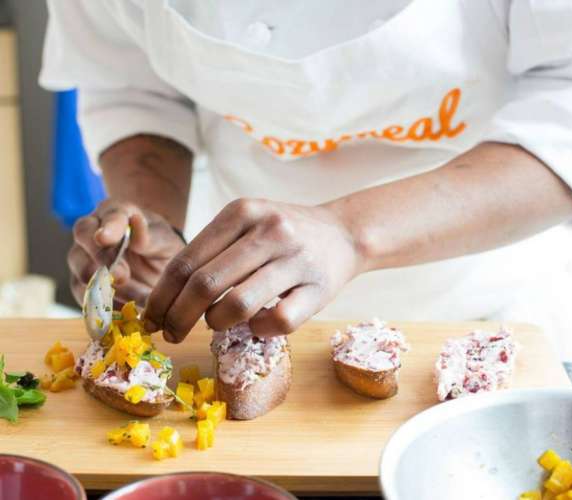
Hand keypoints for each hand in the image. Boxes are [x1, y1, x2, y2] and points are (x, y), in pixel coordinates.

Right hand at [68, 200, 185, 307]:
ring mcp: (82, 258)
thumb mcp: (164, 239)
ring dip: (107, 288)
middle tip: (121, 276)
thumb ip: (150, 235)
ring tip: (137, 300)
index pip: (107, 215)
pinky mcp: (82, 285)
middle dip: (102, 260)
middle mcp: (92, 232)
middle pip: (84, 240)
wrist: (156, 268)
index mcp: (115, 213)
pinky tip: (125, 313)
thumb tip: (136, 223)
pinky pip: (86, 298)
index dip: (106, 228)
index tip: (105, 238)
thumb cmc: (160, 246)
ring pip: (81, 271)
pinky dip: (105, 307)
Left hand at [142, 199, 362, 341]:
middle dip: (178, 318)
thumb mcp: (246, 223)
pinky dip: (257, 329)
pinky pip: (277, 321)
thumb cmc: (284, 234)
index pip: (186, 261)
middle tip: (171, 333)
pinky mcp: (318, 289)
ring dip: (216, 323)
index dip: (161, 297)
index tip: (151, 318)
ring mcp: (296, 260)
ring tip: (216, 323)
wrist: (344, 234)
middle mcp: (270, 231)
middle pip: (205, 285)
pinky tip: (256, 323)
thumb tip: (164, 300)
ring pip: (238, 306)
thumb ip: (210, 252)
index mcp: (243, 212)